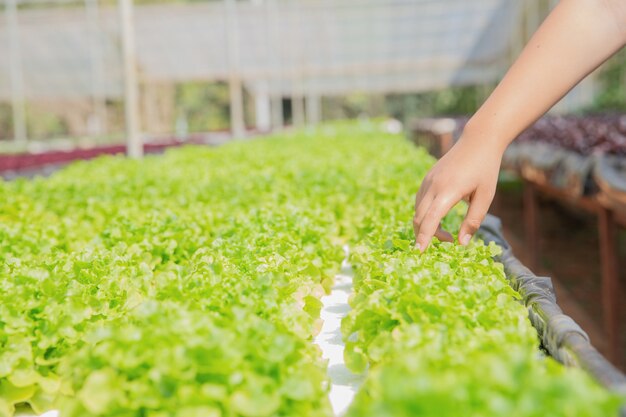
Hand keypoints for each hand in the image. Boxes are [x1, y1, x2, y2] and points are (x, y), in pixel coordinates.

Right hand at [413, 132, 502, 250]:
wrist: (478, 141)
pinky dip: (424, 215)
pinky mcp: (427, 179)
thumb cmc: (486, 169)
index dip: (424, 237)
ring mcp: (427, 181)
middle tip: (447, 242)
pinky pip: (419, 202)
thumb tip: (462, 243)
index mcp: (449, 190)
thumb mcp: (486, 196)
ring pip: (418, 211)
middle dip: (425, 235)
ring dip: (426, 226)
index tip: (419, 252)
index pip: (431, 218)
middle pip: (419, 217)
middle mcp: (433, 185)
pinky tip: (437, 218)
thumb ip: (473, 220)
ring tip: (445, 234)